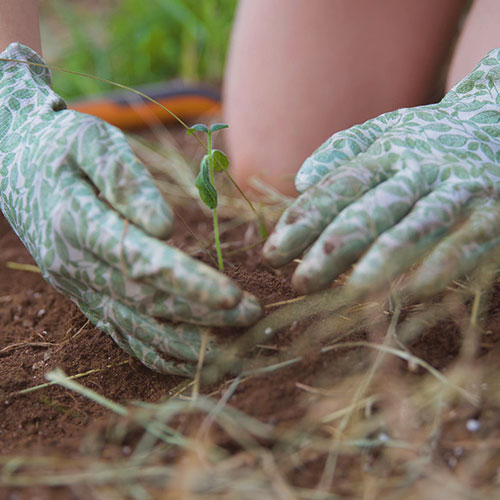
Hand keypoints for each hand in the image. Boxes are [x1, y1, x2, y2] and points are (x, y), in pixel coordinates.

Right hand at [0, 43, 260, 376]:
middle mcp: (77, 265)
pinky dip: (160, 353)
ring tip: (237, 352)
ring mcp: (80, 287)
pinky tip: (194, 361)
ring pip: (138, 328)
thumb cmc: (61, 146)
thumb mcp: (89, 141)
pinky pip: (124, 334)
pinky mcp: (86, 297)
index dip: (188, 283)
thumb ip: (123, 178)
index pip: (141, 262)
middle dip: (204, 315)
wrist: (15, 166)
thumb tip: (163, 226)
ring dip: (190, 345)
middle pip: (148, 301)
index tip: (232, 296)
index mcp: (78, 222)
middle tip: (254, 318)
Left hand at [263, 47, 499, 295]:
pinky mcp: (492, 210)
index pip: (336, 188)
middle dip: (331, 249)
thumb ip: (342, 151)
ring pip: (415, 226)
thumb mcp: (386, 130)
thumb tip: (300, 182)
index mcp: (387, 151)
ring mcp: (457, 188)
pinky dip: (441, 265)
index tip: (272, 253)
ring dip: (381, 260)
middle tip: (299, 283)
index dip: (302, 221)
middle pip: (368, 211)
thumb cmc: (431, 136)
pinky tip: (412, 291)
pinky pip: (467, 241)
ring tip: (349, 292)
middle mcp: (419, 169)